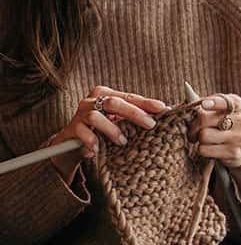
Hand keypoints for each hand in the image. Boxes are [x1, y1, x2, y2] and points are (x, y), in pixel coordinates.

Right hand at [49, 86, 166, 182]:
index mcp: (106, 94)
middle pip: (114, 103)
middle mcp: (91, 100)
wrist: (71, 145)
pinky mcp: (70, 129)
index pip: (129, 97)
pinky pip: (81, 133)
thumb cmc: (101, 130)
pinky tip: (98, 150)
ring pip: (96, 117)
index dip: (146, 102)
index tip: (163, 108)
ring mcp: (79, 114)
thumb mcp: (118, 121)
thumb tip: (165, 112)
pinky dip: (91, 141)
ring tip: (123, 141)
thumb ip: (135, 116)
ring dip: (112, 130)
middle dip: (134, 113)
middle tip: (150, 124)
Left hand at [187, 93, 240, 193]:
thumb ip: (205, 104)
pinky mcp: (233, 152)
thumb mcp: (222, 111)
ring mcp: (238, 137)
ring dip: (199, 139)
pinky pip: (205, 150)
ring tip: (204, 139)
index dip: (213, 102)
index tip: (203, 104)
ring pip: (203, 136)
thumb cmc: (226, 125)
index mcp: (238, 105)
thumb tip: (172, 105)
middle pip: (204, 119)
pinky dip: (203, 149)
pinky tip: (210, 148)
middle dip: (194, 125)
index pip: (225, 102)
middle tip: (193, 130)